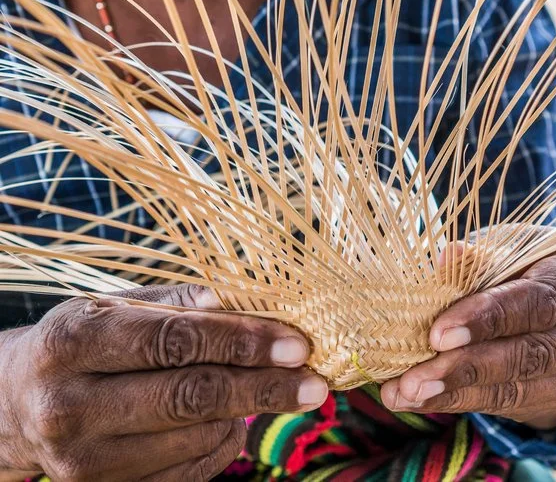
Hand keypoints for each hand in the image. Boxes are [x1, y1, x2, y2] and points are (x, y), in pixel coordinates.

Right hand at [0, 284, 327, 480]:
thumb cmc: (79, 341)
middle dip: (262, 388)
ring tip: (268, 389)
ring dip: (245, 414)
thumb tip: (229, 303)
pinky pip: (184, 474)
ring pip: (193, 438)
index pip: (173, 341)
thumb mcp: (110, 305)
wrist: (16, 404)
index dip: (239, 341)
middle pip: (189, 397)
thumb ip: (170, 303)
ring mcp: (85, 460)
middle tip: (314, 383)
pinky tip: (231, 420)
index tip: (295, 342)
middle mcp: (73, 405)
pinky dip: (221, 445)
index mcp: (75, 342)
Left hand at [381, 244, 555, 427]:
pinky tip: (420, 399)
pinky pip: (509, 404)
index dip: (487, 319)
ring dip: (455, 395)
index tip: (438, 334)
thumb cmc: (533, 264)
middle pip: (528, 356)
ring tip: (406, 394)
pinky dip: (460, 402)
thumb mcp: (516, 249)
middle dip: (465, 369)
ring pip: (518, 389)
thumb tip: (448, 256)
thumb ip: (484, 257)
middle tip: (413, 379)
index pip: (535, 303)